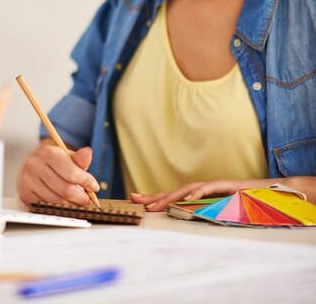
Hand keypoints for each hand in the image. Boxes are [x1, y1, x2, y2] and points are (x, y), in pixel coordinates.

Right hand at [18, 140, 99, 206]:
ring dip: (71, 204)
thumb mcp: (69, 156)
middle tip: (87, 199)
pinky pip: (46, 206)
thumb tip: (88, 153)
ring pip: (56, 200)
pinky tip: (64, 203)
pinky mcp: (25, 194)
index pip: (72, 172)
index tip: (94, 187)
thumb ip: (80, 158)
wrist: (36, 164)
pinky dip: (58, 207)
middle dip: (80, 197)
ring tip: (77, 201)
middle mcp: (35, 165)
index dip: (86, 182)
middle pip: (65, 189)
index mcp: (48, 152)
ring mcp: (28, 180)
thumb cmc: (55, 161)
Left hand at [130, 177, 286, 211]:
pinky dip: (197, 193)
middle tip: (135, 200)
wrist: (269, 191)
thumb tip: (187, 218)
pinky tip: (186, 198)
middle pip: (175, 191)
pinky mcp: (227, 186)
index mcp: (201, 194)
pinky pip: (209, 189)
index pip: (174, 195)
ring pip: (188, 189)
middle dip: (154, 196)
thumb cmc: (246, 202)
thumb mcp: (221, 210)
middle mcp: (204, 188)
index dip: (155, 197)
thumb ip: (205, 211)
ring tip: (155, 205)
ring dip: (170, 197)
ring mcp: (215, 185)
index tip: (136, 199)